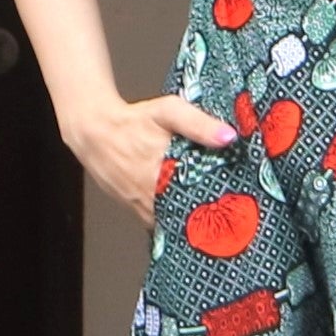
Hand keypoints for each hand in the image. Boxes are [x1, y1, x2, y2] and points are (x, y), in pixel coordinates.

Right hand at [68, 93, 237, 227]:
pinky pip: (163, 224)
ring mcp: (144, 207)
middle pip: (191, 215)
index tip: (242, 207)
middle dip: (213, 216)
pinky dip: (178, 222)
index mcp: (163, 171)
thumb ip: (199, 123)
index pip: (201, 197)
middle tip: (237, 218)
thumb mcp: (167, 111)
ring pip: (176, 224)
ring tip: (220, 222)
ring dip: (195, 223)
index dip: (222, 203)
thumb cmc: (133, 121)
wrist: (94, 133)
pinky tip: (193, 217)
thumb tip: (229, 137)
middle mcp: (152, 195)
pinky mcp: (138, 212)